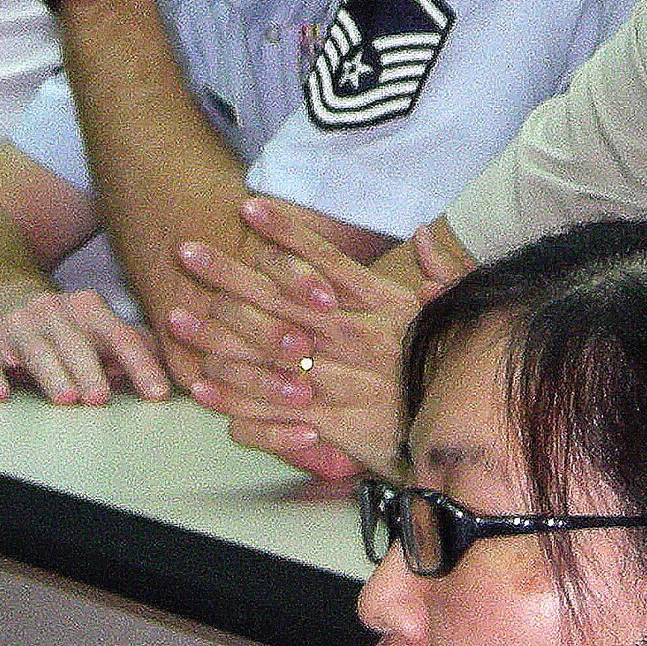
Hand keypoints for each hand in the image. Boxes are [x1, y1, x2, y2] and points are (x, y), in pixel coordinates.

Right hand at [0, 281, 171, 403]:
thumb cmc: (60, 326)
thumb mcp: (96, 327)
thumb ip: (131, 345)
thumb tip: (176, 364)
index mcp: (88, 309)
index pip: (120, 337)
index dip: (140, 365)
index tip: (157, 393)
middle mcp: (52, 311)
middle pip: (75, 344)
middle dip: (89, 371)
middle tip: (101, 398)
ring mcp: (16, 325)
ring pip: (36, 351)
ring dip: (51, 375)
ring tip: (65, 399)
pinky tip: (0, 394)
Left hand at [167, 199, 451, 477]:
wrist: (471, 438)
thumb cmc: (458, 372)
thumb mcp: (460, 314)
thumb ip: (442, 272)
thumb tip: (424, 235)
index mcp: (378, 306)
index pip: (323, 260)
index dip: (284, 232)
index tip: (246, 207)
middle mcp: (350, 336)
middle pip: (278, 300)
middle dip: (229, 275)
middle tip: (186, 252)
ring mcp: (336, 379)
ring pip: (265, 353)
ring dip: (217, 335)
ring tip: (175, 316)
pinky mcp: (331, 422)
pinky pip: (273, 410)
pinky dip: (235, 399)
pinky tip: (201, 385)